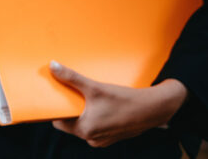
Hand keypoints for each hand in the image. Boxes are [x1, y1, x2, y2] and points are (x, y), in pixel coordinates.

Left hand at [49, 61, 187, 147]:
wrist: (154, 109)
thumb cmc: (124, 100)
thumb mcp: (95, 87)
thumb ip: (71, 78)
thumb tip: (53, 66)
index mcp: (85, 130)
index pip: (58, 123)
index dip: (56, 110)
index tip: (56, 98)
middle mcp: (92, 139)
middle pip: (71, 123)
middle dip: (71, 109)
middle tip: (73, 94)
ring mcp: (103, 140)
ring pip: (84, 125)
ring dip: (83, 113)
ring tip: (87, 98)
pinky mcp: (113, 137)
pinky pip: (96, 127)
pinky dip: (95, 117)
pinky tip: (101, 105)